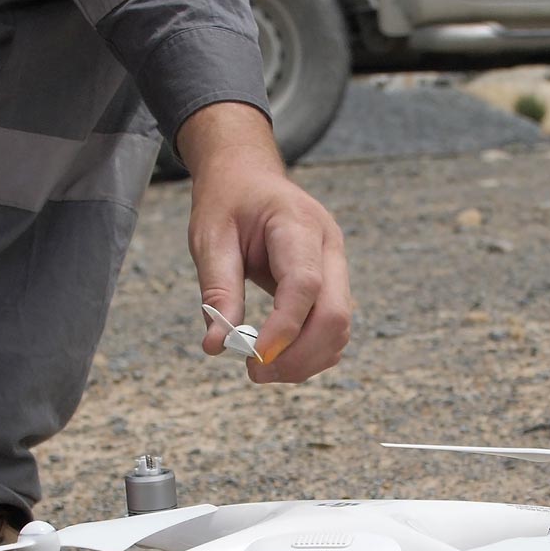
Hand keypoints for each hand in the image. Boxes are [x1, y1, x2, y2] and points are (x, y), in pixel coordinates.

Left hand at [179, 102, 351, 383]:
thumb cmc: (228, 202)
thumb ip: (217, 289)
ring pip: (340, 330)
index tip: (253, 358)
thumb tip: (217, 345)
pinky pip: (334, 331)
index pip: (305, 284)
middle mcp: (330, 247)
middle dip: (298, 355)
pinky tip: (278, 357)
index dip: (284, 328)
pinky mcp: (334, 287)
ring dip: (305, 361)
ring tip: (260, 369)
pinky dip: (310, 354)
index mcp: (299, 223)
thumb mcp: (210, 237)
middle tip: (254, 373)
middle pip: (335, 314)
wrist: (248, 177)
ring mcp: (338, 267)